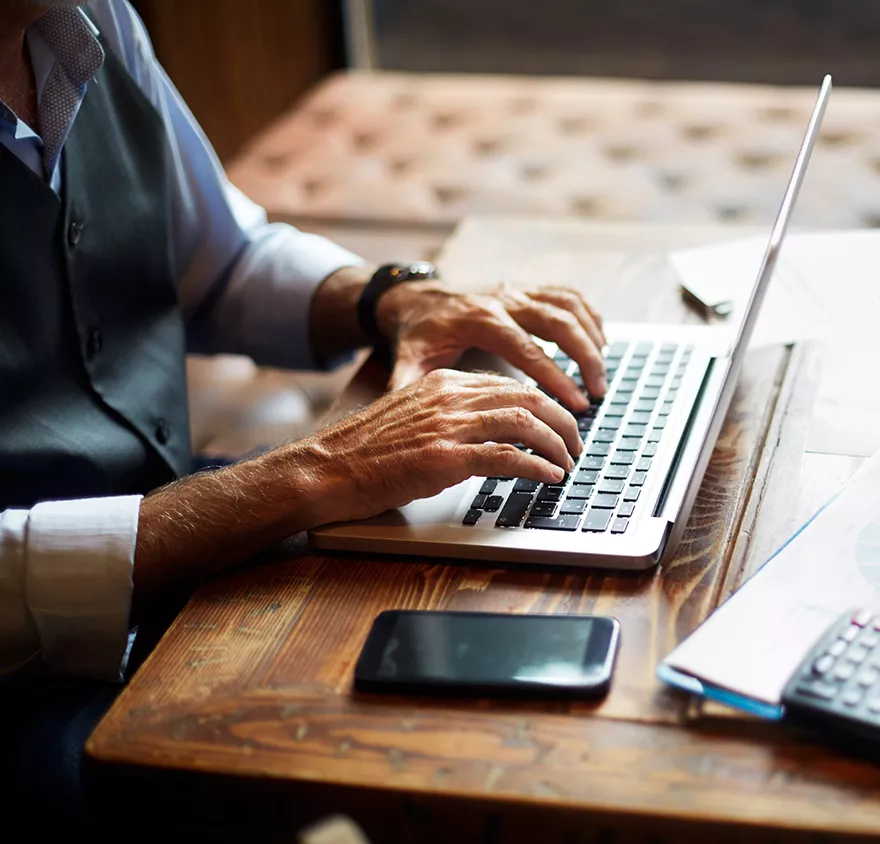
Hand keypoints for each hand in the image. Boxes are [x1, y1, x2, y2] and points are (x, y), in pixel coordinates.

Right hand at [296, 368, 581, 523]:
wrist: (326, 468)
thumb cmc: (363, 450)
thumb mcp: (411, 417)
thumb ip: (448, 415)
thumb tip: (487, 431)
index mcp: (442, 382)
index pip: (509, 384)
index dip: (542, 404)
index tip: (557, 423)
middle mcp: (450, 396)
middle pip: (527, 398)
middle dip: (561, 421)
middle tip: (575, 444)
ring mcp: (448, 426)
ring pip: (525, 423)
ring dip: (556, 445)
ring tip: (569, 463)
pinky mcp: (445, 459)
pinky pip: (507, 456)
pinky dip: (536, 467)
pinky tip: (549, 477)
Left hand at [377, 281, 606, 410]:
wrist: (416, 298)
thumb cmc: (417, 334)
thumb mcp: (409, 359)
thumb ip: (411, 386)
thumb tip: (405, 419)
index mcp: (478, 319)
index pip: (525, 347)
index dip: (554, 375)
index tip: (576, 402)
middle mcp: (503, 299)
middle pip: (557, 322)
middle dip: (584, 357)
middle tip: (598, 393)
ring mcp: (518, 291)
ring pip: (568, 306)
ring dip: (592, 338)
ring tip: (602, 374)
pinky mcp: (526, 290)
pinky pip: (568, 296)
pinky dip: (589, 316)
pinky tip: (601, 342)